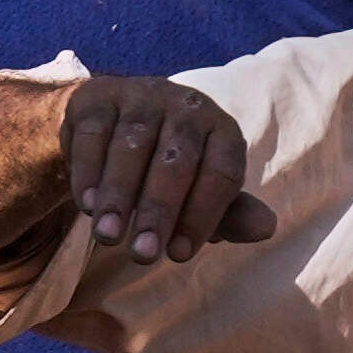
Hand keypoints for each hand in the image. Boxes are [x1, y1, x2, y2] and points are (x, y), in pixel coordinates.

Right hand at [51, 72, 262, 263]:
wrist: (114, 124)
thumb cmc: (168, 169)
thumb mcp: (202, 193)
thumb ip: (230, 215)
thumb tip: (266, 229)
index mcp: (222, 130)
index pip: (222, 172)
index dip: (203, 214)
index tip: (180, 255)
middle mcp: (188, 107)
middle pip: (177, 160)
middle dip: (159, 210)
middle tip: (143, 255)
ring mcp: (143, 96)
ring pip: (133, 145)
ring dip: (119, 195)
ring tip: (108, 237)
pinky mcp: (100, 97)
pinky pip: (95, 134)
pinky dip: (89, 171)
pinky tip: (86, 205)